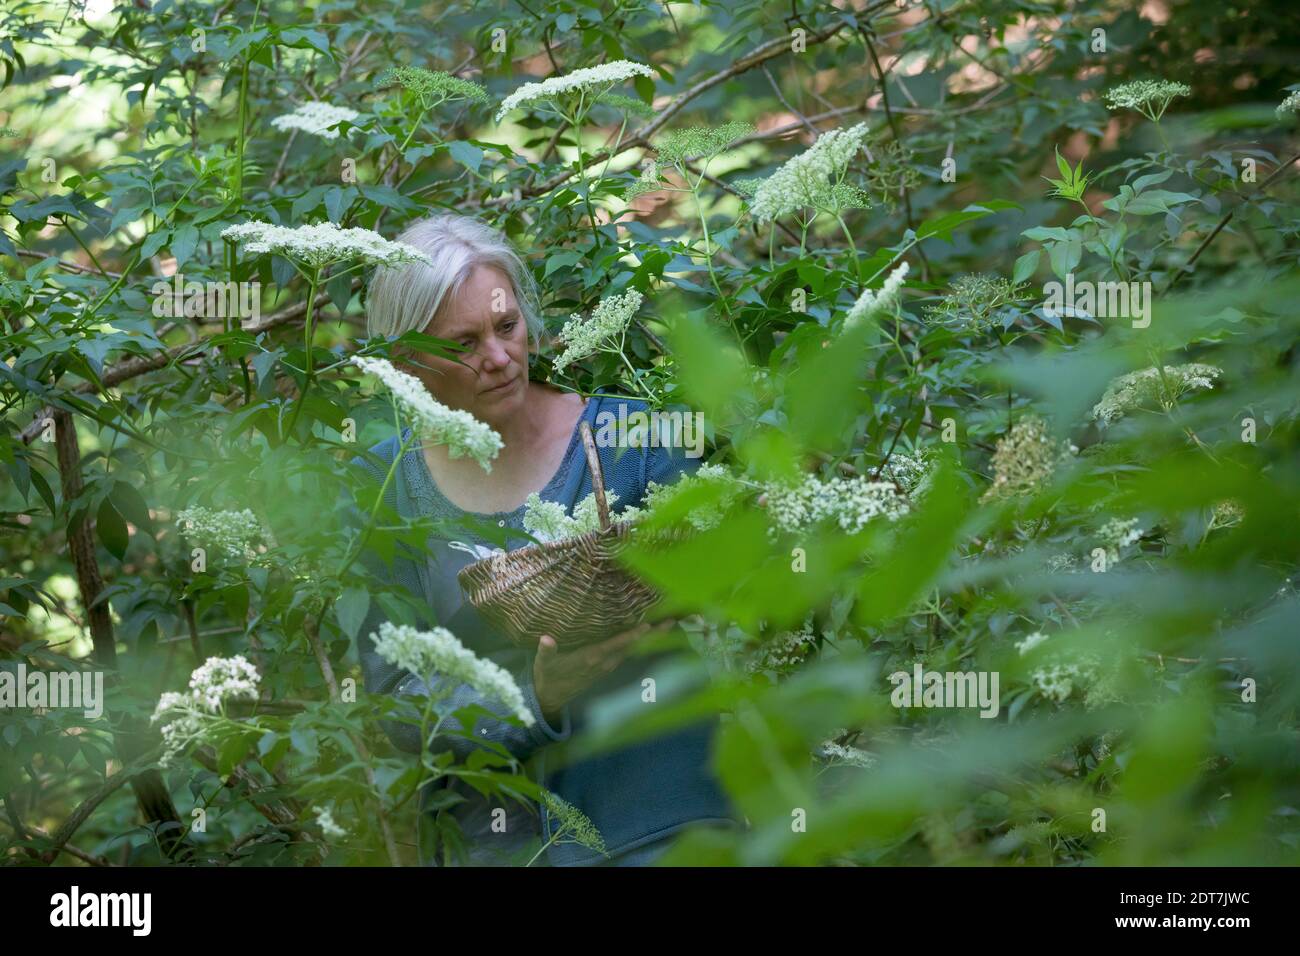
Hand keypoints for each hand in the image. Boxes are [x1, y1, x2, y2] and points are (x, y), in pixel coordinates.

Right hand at [532, 620, 672, 725]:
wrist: (553, 697)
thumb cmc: (548, 677)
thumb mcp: (544, 664)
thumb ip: (546, 651)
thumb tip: (546, 639)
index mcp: (590, 658)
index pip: (614, 645)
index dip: (630, 637)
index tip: (646, 627)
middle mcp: (604, 662)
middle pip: (633, 646)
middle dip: (653, 635)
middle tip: (672, 620)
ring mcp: (607, 665)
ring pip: (633, 649)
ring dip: (651, 638)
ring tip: (668, 624)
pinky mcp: (607, 666)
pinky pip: (628, 652)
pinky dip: (641, 643)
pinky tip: (649, 634)